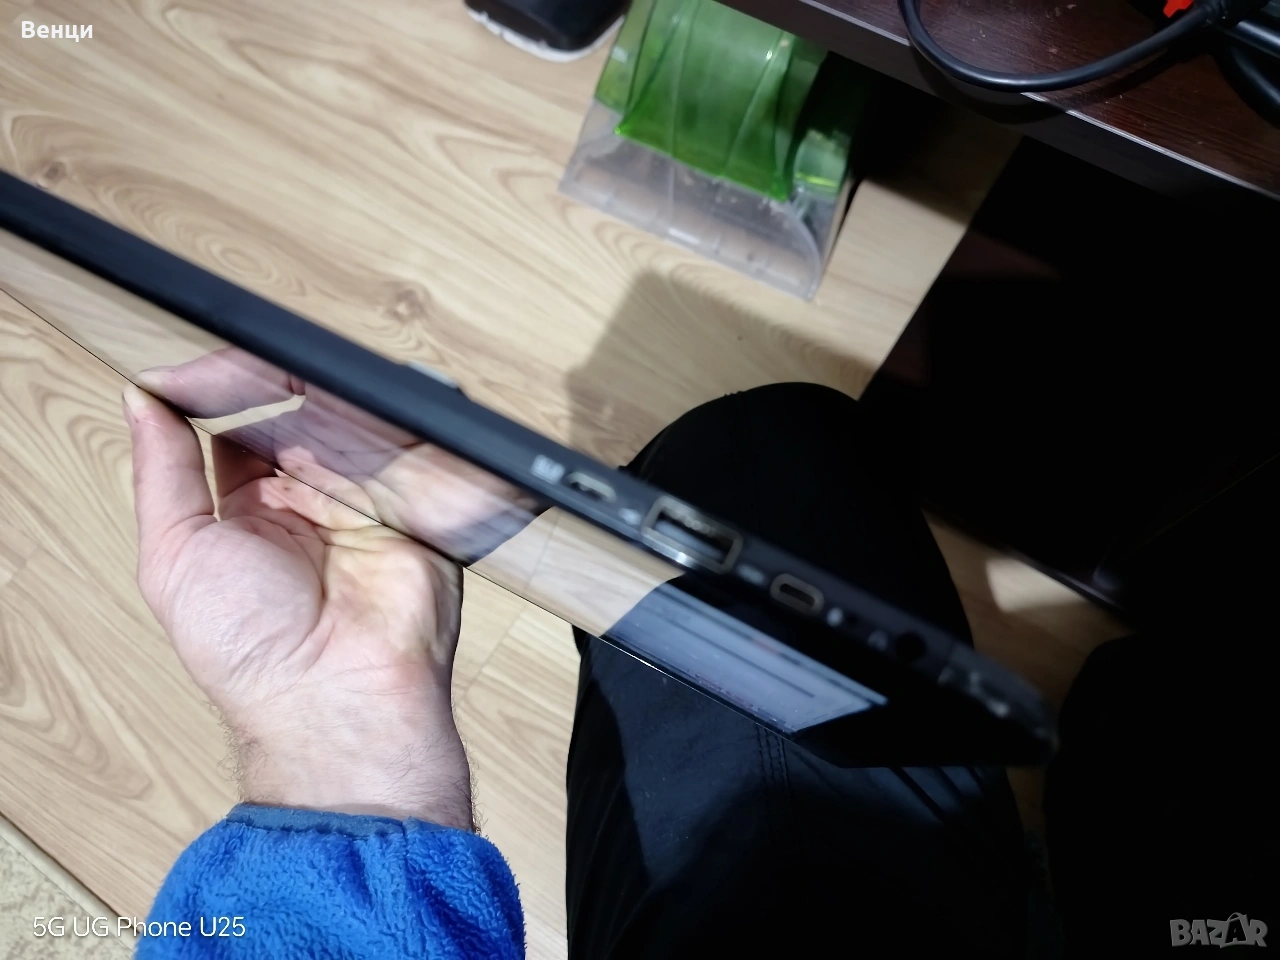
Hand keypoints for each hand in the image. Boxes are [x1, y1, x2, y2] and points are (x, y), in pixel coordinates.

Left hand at [124, 384, 472, 828]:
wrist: (338, 697)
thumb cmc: (252, 652)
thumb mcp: (174, 556)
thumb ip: (162, 473)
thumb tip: (142, 401)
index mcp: (248, 515)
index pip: (234, 430)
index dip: (217, 394)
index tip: (198, 377)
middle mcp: (307, 504)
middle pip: (295, 412)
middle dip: (276, 385)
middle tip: (262, 369)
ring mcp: (363, 503)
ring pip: (349, 420)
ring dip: (328, 400)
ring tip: (308, 391)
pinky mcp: (415, 506)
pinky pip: (404, 446)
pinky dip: (385, 423)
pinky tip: (359, 413)